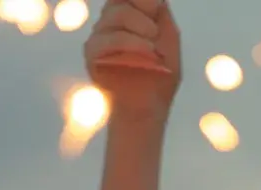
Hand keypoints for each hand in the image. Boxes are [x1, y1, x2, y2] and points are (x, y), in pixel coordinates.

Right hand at [84, 0, 180, 121]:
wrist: (149, 109)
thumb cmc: (159, 75)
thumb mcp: (168, 38)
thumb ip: (161, 13)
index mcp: (126, 16)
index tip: (157, 8)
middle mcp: (110, 23)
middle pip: (119, 0)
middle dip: (143, 9)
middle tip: (156, 31)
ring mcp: (99, 37)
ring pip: (115, 14)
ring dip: (140, 27)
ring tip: (154, 48)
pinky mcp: (92, 54)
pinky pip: (107, 38)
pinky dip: (130, 43)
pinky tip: (146, 53)